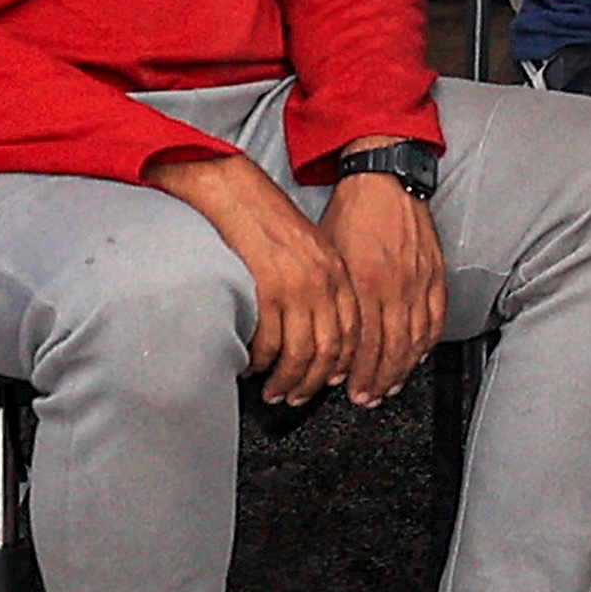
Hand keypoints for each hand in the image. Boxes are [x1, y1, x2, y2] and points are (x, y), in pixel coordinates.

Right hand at [149, 147, 355, 405]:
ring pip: (300, 352)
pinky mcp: (268, 290)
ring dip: (287, 379)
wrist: (238, 194)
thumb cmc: (269, 222)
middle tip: (297, 397)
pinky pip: (269, 340)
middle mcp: (324, 282)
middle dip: (314, 382)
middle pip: (329, 349)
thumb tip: (320, 329)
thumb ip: (322, 285)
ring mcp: (298, 287)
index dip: (342, 363)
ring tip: (273, 391)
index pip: (352, 331)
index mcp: (338, 272)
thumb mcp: (310, 251)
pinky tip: (253, 367)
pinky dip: (261, 361)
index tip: (332, 382)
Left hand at [327, 170, 448, 402]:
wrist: (383, 179)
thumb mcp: (326, 255)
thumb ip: (330, 296)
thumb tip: (323, 335)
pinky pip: (435, 317)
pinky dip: (427, 342)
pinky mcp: (435, 273)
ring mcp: (418, 281)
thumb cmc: (350, 214)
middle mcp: (393, 285)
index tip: (347, 389)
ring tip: (390, 387)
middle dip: (377, 380)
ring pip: (414, 338)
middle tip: (367, 399)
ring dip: (402, 368)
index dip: (356, 372)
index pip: (363, 341)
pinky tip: (417, 356)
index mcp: (363, 282)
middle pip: (389, 348)